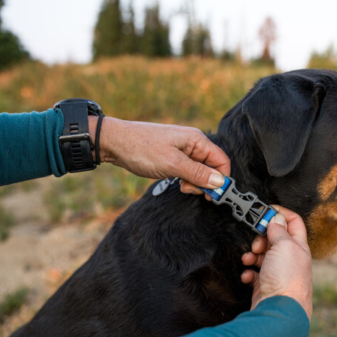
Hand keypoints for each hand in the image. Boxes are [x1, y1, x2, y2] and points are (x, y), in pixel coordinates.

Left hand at [90, 117, 229, 192]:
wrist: (115, 142)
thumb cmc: (142, 149)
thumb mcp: (172, 164)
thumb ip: (197, 173)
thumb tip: (219, 182)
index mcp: (197, 140)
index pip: (221, 161)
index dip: (221, 179)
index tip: (211, 196)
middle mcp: (193, 142)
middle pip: (212, 166)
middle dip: (205, 182)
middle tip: (189, 190)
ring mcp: (183, 148)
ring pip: (199, 169)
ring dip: (194, 182)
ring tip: (180, 186)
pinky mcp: (173, 155)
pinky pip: (188, 169)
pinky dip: (185, 178)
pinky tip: (175, 181)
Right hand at [240, 206, 312, 320]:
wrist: (280, 311)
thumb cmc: (287, 279)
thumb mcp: (284, 246)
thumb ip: (279, 231)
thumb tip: (276, 218)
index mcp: (298, 247)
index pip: (293, 222)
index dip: (280, 213)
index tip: (266, 210)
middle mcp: (290, 259)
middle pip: (274, 239)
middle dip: (261, 238)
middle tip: (256, 244)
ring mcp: (278, 273)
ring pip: (263, 256)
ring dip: (252, 255)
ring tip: (249, 260)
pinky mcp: (266, 285)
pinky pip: (255, 273)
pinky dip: (249, 272)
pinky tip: (248, 276)